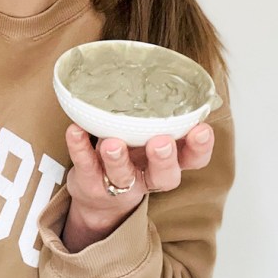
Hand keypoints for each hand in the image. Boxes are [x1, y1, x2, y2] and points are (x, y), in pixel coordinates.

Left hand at [61, 122, 214, 252]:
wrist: (97, 198)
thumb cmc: (129, 158)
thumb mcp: (148, 141)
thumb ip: (158, 119)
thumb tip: (169, 78)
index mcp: (166, 163)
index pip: (192, 160)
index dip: (199, 148)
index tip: (202, 129)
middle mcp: (147, 176)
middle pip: (164, 176)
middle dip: (164, 159)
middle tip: (161, 142)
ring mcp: (118, 183)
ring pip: (122, 175)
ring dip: (118, 158)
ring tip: (112, 142)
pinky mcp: (90, 182)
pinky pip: (85, 165)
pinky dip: (79, 147)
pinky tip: (75, 131)